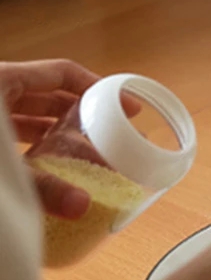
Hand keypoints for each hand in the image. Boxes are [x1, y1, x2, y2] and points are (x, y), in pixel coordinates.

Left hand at [0, 59, 136, 219]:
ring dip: (56, 135)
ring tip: (86, 157)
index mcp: (2, 80)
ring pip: (28, 117)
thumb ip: (40, 186)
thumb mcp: (4, 167)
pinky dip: (31, 146)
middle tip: (113, 137)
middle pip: (48, 97)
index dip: (99, 87)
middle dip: (82, 118)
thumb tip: (83, 206)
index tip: (129, 108)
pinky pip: (10, 134)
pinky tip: (47, 169)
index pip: (63, 72)